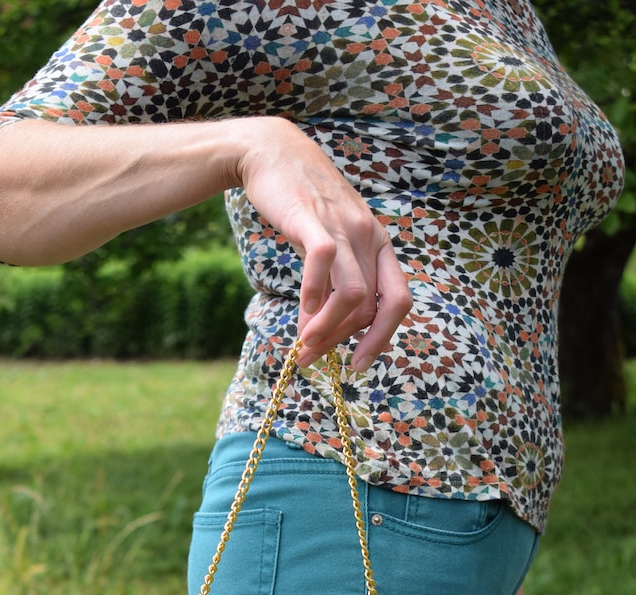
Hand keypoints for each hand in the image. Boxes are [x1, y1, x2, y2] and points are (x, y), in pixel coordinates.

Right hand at [237, 118, 412, 369]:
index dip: (383, 339)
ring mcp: (344, 226)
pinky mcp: (313, 220)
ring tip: (304, 345)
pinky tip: (300, 315)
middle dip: (343, 341)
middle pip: (370, 306)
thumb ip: (336, 279)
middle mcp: (369, 235)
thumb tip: (327, 328)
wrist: (273, 153)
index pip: (398, 301)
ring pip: (353, 294)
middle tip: (312, 358)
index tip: (359, 366)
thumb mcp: (330, 242)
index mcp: (380, 244)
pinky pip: (323, 267)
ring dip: (329, 329)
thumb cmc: (301, 205)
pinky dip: (313, 299)